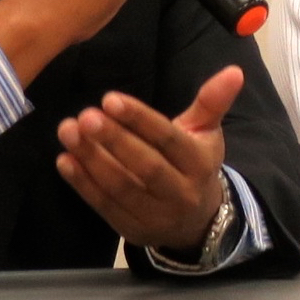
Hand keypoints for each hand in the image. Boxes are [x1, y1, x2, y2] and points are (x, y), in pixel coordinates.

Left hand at [55, 65, 243, 251]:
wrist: (196, 221)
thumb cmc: (195, 165)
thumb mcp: (206, 133)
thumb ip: (212, 102)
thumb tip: (234, 70)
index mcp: (200, 164)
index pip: (169, 140)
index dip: (140, 120)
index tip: (110, 99)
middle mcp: (181, 192)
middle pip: (146, 166)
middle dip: (113, 140)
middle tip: (85, 115)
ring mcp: (156, 215)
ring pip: (121, 187)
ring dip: (91, 159)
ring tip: (68, 131)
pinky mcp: (131, 229)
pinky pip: (104, 206)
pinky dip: (82, 184)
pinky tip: (65, 160)